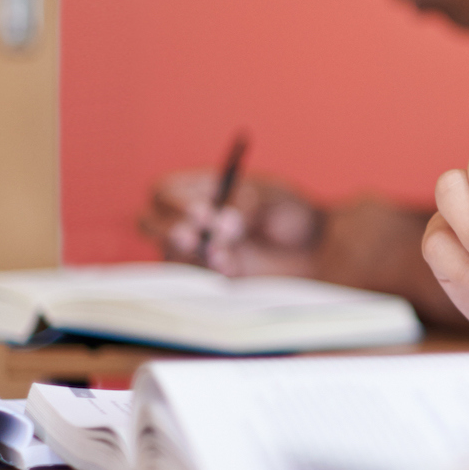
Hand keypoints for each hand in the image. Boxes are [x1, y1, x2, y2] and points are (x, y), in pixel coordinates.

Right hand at [138, 169, 321, 274]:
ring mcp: (195, 252)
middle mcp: (190, 221)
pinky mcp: (209, 279)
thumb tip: (222, 220)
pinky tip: (232, 268)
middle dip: (167, 229)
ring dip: (194, 254)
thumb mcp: (273, 196)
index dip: (174, 202)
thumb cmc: (293, 212)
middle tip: (191, 237)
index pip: (164, 191)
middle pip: (150, 222)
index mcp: (200, 189)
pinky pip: (193, 280)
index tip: (201, 212)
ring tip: (227, 255)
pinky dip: (208, 273)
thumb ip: (246, 201)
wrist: (318, 250)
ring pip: (170, 253)